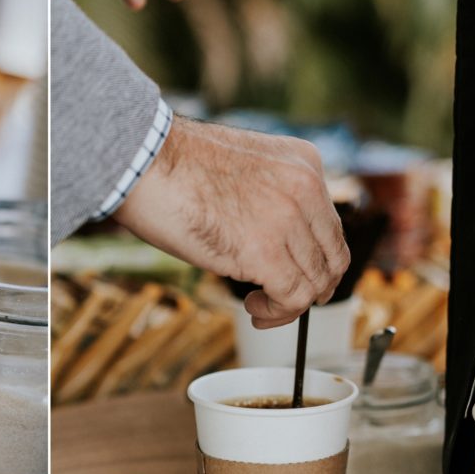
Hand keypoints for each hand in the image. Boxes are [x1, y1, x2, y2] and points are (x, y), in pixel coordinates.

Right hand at [113, 116, 349, 327]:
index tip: (293, 275)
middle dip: (312, 286)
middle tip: (284, 300)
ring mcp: (289, 220)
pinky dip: (278, 313)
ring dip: (289, 304)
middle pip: (332, 257)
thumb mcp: (242, 167)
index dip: (315, 259)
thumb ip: (267, 195)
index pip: (328, 224)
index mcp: (304, 162)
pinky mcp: (266, 252)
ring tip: (259, 307)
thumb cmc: (171, 164)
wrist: (142, 160)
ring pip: (315, 281)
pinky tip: (254, 309)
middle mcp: (307, 189)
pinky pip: (293, 298)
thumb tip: (267, 237)